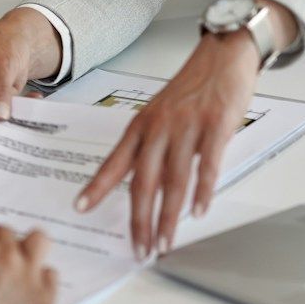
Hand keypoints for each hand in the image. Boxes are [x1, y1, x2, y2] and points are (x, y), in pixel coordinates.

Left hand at [75, 31, 259, 256]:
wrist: (223, 55)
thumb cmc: (193, 87)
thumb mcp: (161, 112)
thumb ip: (153, 146)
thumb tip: (147, 185)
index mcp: (142, 125)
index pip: (114, 162)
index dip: (97, 186)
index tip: (81, 207)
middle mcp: (159, 128)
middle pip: (143, 182)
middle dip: (139, 220)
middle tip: (138, 248)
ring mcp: (187, 128)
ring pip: (173, 181)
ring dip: (168, 217)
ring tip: (164, 242)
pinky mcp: (215, 128)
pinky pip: (207, 167)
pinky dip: (202, 193)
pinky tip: (197, 213)